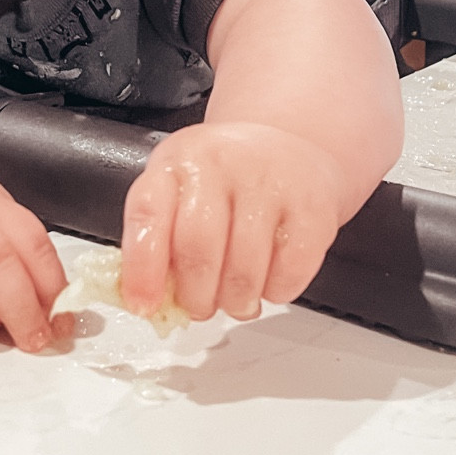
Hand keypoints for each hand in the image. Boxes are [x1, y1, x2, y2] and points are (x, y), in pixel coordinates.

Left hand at [120, 122, 343, 322]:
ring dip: (235, 302)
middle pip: (198, 249)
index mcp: (177, 162)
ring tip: (234, 300)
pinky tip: (268, 280)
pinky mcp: (312, 207)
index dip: (142, 270)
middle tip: (199, 308)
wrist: (289, 146)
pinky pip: (289, 273)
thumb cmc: (226, 179)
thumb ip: (158, 240)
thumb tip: (148, 301)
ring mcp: (270, 183)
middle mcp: (222, 164)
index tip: (144, 306)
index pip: (148, 215)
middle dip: (195, 297)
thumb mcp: (179, 190)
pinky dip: (276, 292)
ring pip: (244, 270)